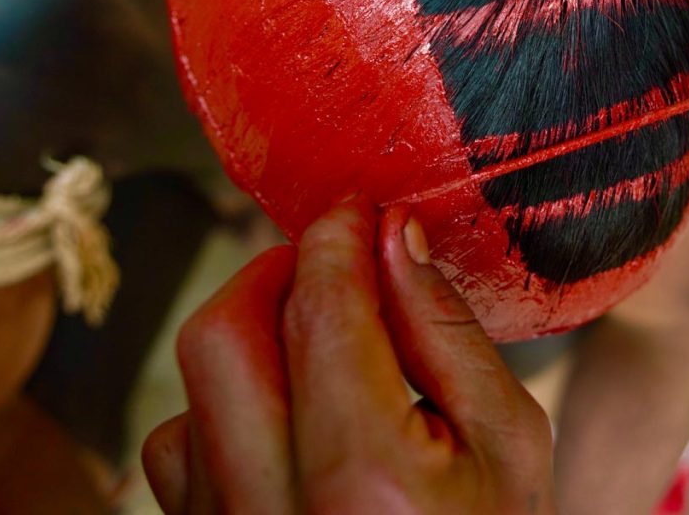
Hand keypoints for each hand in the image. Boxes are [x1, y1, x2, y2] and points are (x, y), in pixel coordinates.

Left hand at [141, 198, 555, 514]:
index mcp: (368, 480)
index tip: (354, 209)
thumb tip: (392, 234)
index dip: (334, 238)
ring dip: (248, 348)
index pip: (321, 312)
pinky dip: (223, 415)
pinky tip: (288, 420)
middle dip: (270, 274)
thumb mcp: (510, 439)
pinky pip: (178, 459)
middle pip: (220, 337)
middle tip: (326, 264)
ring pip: (189, 395)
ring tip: (317, 351)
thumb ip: (446, 331)